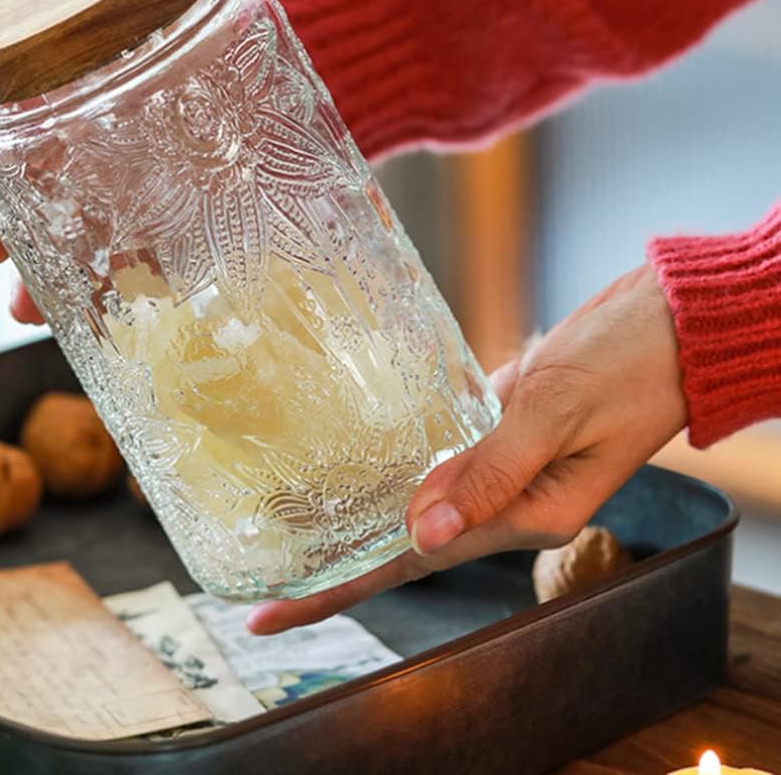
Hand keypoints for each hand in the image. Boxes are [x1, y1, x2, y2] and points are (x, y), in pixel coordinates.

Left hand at [246, 264, 686, 634]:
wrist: (666, 325)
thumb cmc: (624, 362)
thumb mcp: (555, 413)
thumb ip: (491, 471)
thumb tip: (424, 529)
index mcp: (528, 516)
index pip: (420, 560)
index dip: (348, 585)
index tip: (283, 609)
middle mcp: (511, 506)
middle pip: (410, 545)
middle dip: (340, 570)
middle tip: (267, 592)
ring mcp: (504, 473)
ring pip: (420, 507)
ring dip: (362, 523)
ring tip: (290, 538)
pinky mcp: (498, 437)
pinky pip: (437, 464)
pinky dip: (395, 472)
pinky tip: (352, 470)